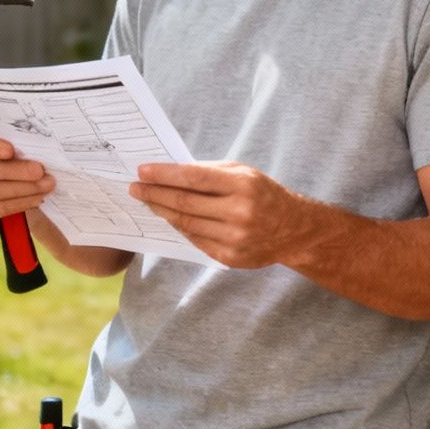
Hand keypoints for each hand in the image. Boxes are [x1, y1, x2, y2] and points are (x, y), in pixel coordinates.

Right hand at [0, 126, 51, 229]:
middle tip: (41, 171)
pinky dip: (19, 204)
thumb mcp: (14, 143)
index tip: (11, 150)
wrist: (13, 182)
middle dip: (17, 171)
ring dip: (24, 189)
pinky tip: (35, 199)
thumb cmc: (14, 156)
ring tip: (46, 185)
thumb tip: (37, 146)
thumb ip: (17, 141)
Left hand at [130, 161, 310, 268]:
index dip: (164, 175)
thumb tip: (169, 173)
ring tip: (148, 201)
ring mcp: (234, 238)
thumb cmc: (264, 194)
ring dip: (162, 211)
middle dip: (155, 194)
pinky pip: (195, 240)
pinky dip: (180, 228)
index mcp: (243, 185)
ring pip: (186, 224)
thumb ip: (210, 172)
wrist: (294, 230)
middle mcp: (239, 213)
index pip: (193, 178)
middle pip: (184, 203)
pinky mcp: (230, 256)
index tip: (142, 171)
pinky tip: (170, 218)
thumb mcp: (244, 173)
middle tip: (135, 188)